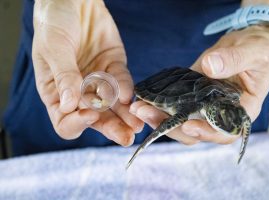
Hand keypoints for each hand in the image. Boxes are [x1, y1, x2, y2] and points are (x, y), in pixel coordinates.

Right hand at [32, 0, 142, 145]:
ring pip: (114, 106)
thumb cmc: (55, 23)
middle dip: (111, 128)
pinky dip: (126, 89)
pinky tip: (129, 96)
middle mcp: (79, 92)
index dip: (77, 122)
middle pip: (96, 119)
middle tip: (126, 138)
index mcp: (57, 93)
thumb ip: (64, 76)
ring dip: (126, 117)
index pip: (65, 120)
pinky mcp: (114, 68)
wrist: (75, 2)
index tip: (89, 114)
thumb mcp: (54, 48)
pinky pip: (123, 83)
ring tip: (137, 126)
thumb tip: (69, 105)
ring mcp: (98, 81)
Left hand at [130, 25, 268, 144]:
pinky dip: (160, 103)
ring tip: (138, 106)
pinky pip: (175, 103)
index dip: (206, 132)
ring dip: (159, 117)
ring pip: (181, 120)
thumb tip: (209, 67)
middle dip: (170, 126)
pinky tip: (145, 97)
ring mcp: (204, 105)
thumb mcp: (253, 51)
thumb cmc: (258, 49)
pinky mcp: (192, 94)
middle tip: (145, 113)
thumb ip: (234, 59)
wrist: (249, 43)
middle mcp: (220, 113)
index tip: (187, 125)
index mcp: (242, 110)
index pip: (224, 131)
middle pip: (195, 130)